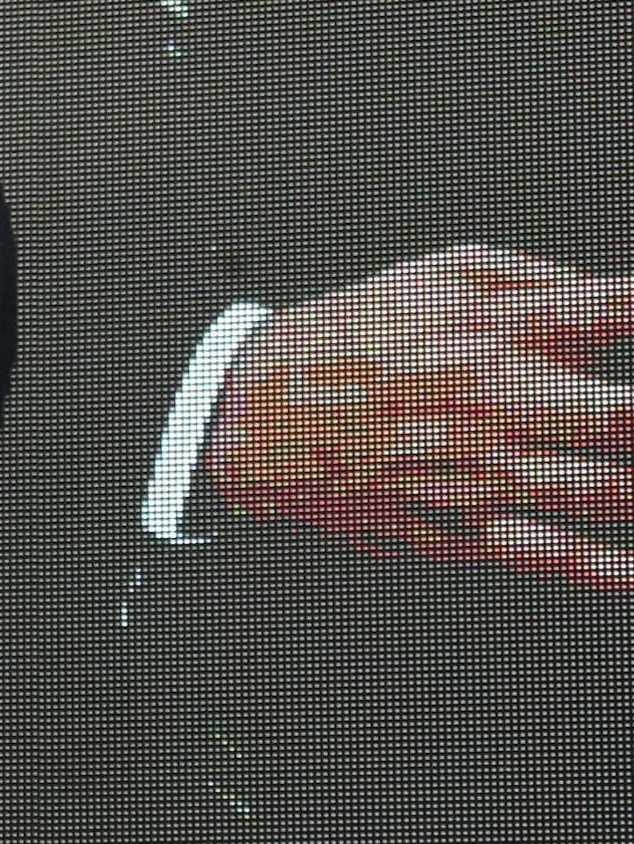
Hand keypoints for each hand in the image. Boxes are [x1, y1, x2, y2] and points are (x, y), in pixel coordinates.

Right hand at [204, 244, 633, 590]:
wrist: (247, 416)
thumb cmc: (345, 340)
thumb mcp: (435, 274)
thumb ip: (540, 279)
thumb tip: (613, 296)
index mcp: (501, 326)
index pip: (624, 310)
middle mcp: (502, 400)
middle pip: (631, 418)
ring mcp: (484, 471)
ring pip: (608, 492)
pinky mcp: (460, 525)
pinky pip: (552, 555)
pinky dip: (609, 568)